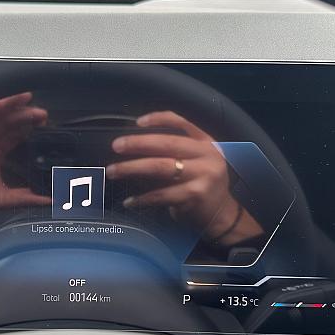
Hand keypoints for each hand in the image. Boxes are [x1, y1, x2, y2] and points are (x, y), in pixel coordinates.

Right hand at [0, 92, 49, 215]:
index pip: (16, 139)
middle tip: (44, 116)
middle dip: (27, 119)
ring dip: (14, 110)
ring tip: (31, 105)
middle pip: (10, 125)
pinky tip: (8, 104)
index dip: (30, 132)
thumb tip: (49, 201)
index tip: (47, 129)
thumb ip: (24, 198)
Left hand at [106, 111, 262, 245]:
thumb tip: (136, 145)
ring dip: (132, 169)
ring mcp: (202, 176)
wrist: (221, 215)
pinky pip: (161, 195)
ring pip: (160, 167)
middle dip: (137, 144)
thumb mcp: (199, 161)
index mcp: (205, 143)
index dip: (158, 119)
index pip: (181, 123)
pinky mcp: (194, 196)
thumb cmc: (202, 185)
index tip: (137, 122)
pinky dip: (142, 198)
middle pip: (166, 144)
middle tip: (116, 146)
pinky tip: (129, 200)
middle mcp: (206, 156)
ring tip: (113, 171)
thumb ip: (177, 151)